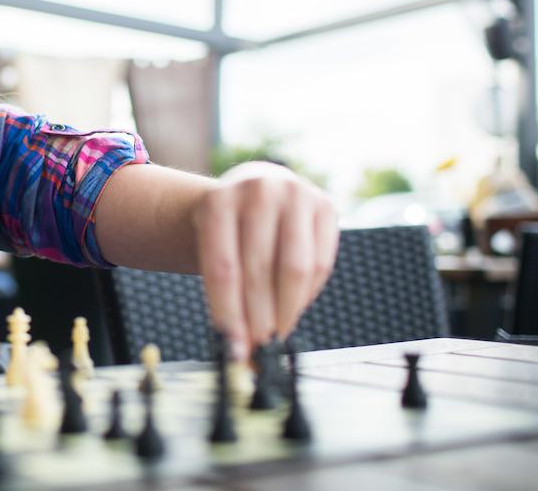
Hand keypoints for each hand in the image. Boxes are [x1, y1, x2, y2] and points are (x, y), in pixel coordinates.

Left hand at [190, 161, 338, 359]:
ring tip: (277, 333)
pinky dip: (307, 294)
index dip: (230, 313)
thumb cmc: (229, 227)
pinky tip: (293, 307)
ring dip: (286, 311)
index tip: (234, 347)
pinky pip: (321, 263)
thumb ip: (222, 290)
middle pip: (259, 270)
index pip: (223, 269)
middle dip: (259, 318)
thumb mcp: (212, 245)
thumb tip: (238, 347)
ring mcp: (295, 195)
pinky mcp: (325, 205)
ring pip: (295, 268)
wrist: (251, 189)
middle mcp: (258, 190)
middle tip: (258, 348)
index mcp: (219, 201)